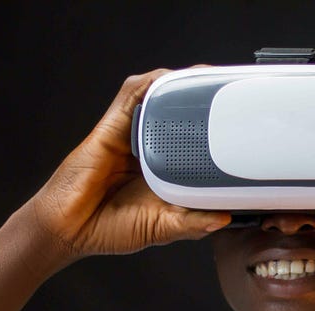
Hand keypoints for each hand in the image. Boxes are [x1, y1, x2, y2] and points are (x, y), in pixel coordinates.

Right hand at [25, 68, 230, 257]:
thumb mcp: (162, 228)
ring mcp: (132, 135)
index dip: (218, 129)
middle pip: (181, 112)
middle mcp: (152, 149)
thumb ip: (192, 223)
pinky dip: (151, 84)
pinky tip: (168, 80)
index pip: (197, 141)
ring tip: (209, 76)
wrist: (69, 229)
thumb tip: (225, 218)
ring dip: (183, 83)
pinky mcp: (112, 128)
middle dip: (205, 97)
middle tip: (234, 89)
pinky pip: (133, 96)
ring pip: (160, 97)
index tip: (245, 122)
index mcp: (167, 171)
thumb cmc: (110, 228)